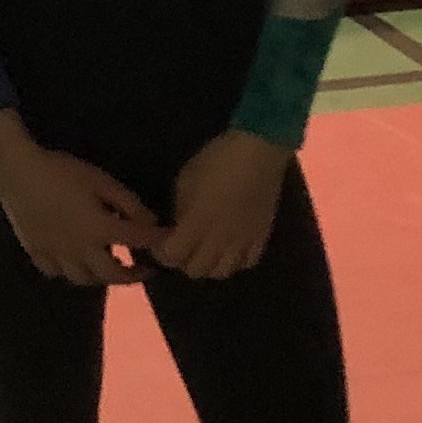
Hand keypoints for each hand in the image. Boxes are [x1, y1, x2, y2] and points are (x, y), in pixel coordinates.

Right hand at [0, 111, 162, 286]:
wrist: (16, 173)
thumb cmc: (62, 172)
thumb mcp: (101, 181)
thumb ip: (128, 204)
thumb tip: (151, 221)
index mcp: (100, 230)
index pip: (137, 241)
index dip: (157, 242)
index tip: (169, 243)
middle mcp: (80, 251)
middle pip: (112, 275)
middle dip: (134, 276)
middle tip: (146, 270)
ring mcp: (56, 255)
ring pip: (83, 279)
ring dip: (102, 277)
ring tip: (110, 267)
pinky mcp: (37, 253)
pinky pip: (56, 272)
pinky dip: (69, 271)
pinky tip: (73, 262)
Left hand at [144, 127, 288, 281]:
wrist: (259, 150)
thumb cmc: (216, 159)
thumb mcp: (185, 180)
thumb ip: (179, 209)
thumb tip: (178, 226)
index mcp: (197, 224)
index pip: (172, 257)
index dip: (161, 253)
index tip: (159, 242)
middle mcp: (219, 240)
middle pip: (196, 270)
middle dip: (182, 261)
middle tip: (180, 246)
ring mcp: (243, 241)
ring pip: (222, 272)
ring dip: (208, 265)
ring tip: (204, 251)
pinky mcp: (262, 236)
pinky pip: (248, 262)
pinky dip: (235, 261)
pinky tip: (230, 249)